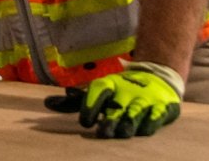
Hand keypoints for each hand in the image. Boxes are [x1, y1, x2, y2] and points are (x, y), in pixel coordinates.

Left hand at [44, 62, 183, 138]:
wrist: (156, 76)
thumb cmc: (119, 91)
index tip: (85, 122)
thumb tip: (47, 104)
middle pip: (116, 106)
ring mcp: (144, 98)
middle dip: (110, 120)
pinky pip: (156, 115)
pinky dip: (150, 122)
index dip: (91, 105)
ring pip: (136, 112)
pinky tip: (144, 129)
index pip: (98, 91)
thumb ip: (74, 102)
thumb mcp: (97, 92)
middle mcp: (126, 90)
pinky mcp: (161, 106)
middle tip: (102, 133)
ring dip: (129, 122)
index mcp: (109, 84)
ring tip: (121, 133)